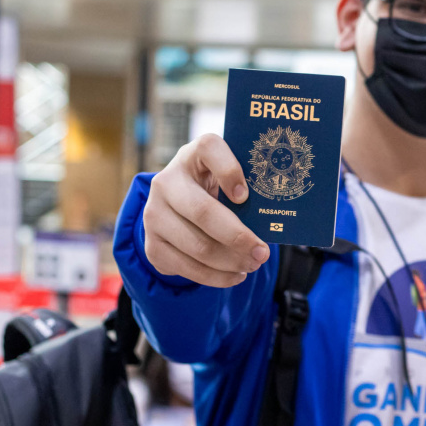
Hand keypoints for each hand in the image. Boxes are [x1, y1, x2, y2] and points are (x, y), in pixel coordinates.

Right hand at [143, 134, 269, 286]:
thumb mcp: (228, 178)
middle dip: (238, 237)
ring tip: (254, 264)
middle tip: (263, 253)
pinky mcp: (152, 244)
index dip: (229, 171)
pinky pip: (186, 267)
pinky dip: (216, 276)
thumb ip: (246, 185)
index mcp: (192, 155)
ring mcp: (153, 214)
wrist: (179, 204)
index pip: (209, 149)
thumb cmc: (217, 188)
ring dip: (231, 262)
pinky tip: (236, 276)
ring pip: (197, 246)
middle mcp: (166, 181)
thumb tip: (274, 220)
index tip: (245, 195)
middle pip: (203, 212)